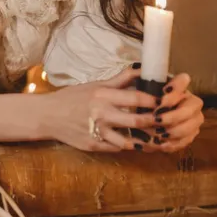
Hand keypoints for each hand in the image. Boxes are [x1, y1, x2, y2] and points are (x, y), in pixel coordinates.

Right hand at [41, 67, 158, 151]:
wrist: (49, 115)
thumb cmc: (73, 98)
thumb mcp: (95, 85)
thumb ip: (120, 80)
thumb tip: (141, 68)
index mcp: (103, 95)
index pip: (135, 98)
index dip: (154, 101)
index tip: (167, 101)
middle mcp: (101, 114)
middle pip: (136, 120)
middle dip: (155, 122)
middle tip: (168, 122)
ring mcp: (97, 132)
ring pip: (129, 141)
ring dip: (146, 141)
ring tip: (159, 140)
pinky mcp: (94, 146)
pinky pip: (117, 149)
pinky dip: (129, 148)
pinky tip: (140, 146)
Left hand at [143, 73, 203, 152]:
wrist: (146, 119)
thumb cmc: (144, 101)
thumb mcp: (141, 91)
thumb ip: (142, 83)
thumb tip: (136, 74)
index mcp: (180, 86)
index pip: (184, 80)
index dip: (176, 87)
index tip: (162, 94)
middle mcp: (191, 101)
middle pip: (190, 108)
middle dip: (172, 115)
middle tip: (156, 119)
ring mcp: (194, 119)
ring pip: (190, 127)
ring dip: (173, 131)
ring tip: (157, 134)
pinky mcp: (191, 135)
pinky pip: (185, 141)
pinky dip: (172, 144)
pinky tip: (160, 145)